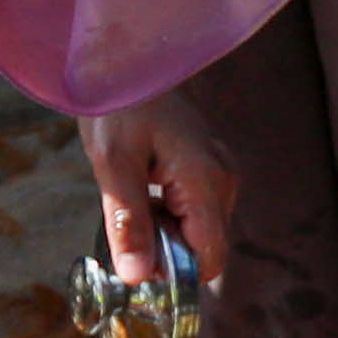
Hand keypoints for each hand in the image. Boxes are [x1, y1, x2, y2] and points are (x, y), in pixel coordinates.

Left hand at [90, 98, 232, 288]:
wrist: (127, 60)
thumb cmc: (119, 106)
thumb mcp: (113, 166)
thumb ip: (128, 223)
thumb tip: (137, 277)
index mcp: (206, 182)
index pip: (210, 257)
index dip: (177, 275)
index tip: (137, 268)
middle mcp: (224, 181)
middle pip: (205, 246)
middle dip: (166, 251)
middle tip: (126, 225)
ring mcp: (221, 173)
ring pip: (200, 230)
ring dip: (166, 232)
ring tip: (133, 201)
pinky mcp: (211, 169)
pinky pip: (196, 211)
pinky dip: (169, 215)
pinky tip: (145, 192)